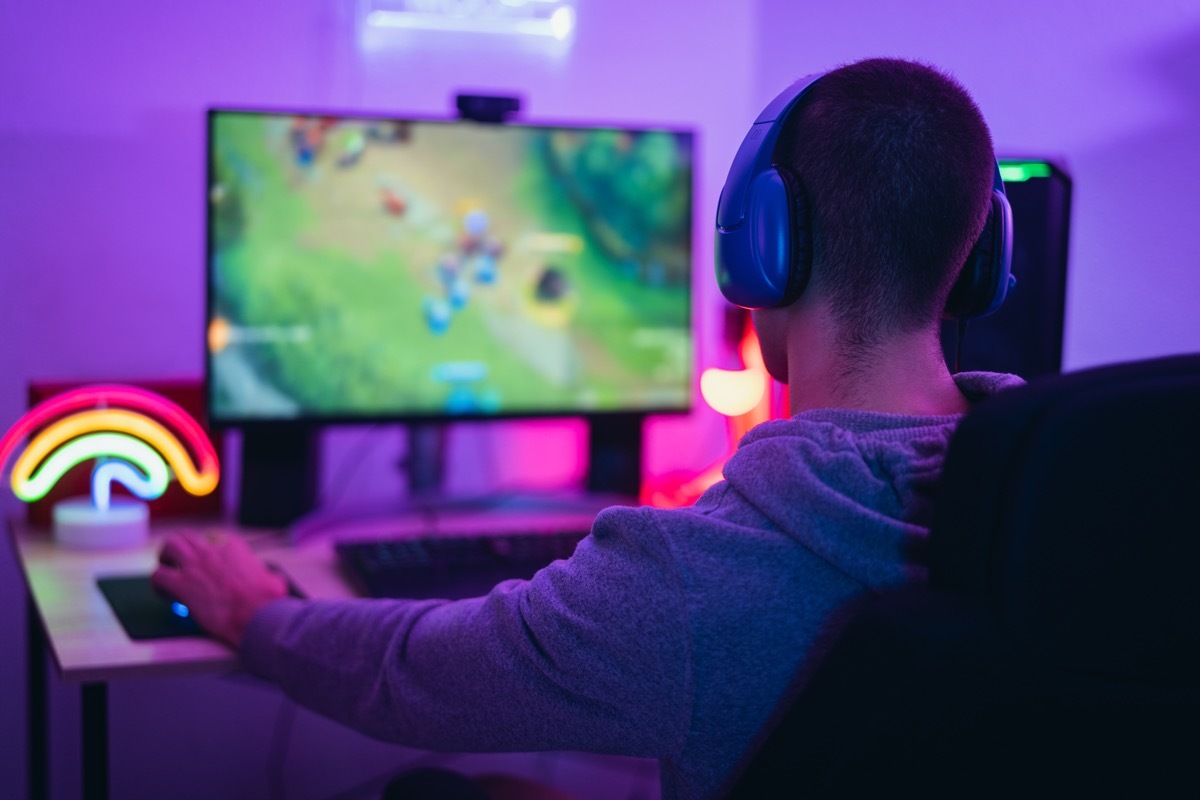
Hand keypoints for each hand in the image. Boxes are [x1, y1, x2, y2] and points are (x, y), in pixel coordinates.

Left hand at [151, 530, 289, 648]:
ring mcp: (194, 565)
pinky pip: (158, 576)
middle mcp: (211, 549)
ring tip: (167, 571)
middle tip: (178, 562)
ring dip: (165, 557)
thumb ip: (267, 575)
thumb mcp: (274, 580)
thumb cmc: (267, 600)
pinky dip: (158, 584)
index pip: (212, 537)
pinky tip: (165, 593)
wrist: (256, 615)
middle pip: (186, 536)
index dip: (206, 550)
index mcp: (233, 546)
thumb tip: (272, 579)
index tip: (206, 563)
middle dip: (180, 548)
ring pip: (169, 546)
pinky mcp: (181, 584)